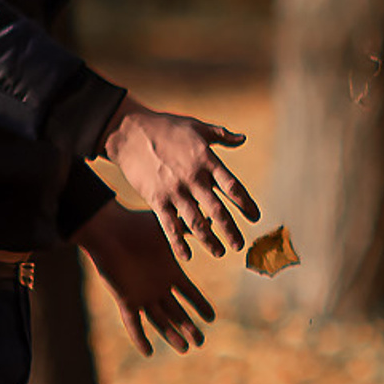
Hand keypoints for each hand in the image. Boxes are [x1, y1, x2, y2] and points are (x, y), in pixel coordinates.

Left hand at [77, 201, 215, 356]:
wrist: (110, 230)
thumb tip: (210, 219)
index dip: (200, 305)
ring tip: (186, 349)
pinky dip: (140, 337)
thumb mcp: (169, 229)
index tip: (212, 317)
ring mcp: (142, 294)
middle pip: (176, 312)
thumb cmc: (137, 225)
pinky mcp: (126, 299)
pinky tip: (148, 351)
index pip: (189, 294)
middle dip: (189, 327)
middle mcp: (157, 286)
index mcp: (170, 272)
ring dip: (172, 335)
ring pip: (160, 320)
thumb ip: (188, 231)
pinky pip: (133, 323)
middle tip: (200, 342)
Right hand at [100, 96, 257, 259]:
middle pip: (217, 210)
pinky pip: (169, 225)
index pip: (232, 187)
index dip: (246, 204)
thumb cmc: (166, 128)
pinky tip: (187, 256)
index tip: (255, 217)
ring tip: (220, 253)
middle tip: (240, 245)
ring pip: (195, 222)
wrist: (128, 132)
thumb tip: (243, 138)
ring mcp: (174, 190)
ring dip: (209, 240)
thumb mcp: (198, 127)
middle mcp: (193, 178)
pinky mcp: (156, 198)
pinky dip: (178, 242)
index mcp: (207, 161)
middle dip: (230, 230)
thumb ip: (222, 135)